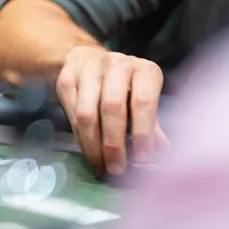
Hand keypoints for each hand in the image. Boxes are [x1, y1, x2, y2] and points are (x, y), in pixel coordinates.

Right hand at [56, 46, 170, 175]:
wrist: (89, 59)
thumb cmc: (125, 85)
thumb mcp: (145, 99)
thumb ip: (153, 124)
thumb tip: (162, 151)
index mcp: (144, 70)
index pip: (143, 101)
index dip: (142, 132)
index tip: (141, 159)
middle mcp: (116, 64)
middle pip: (112, 107)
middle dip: (113, 143)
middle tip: (117, 168)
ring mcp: (88, 69)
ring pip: (87, 112)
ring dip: (93, 144)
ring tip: (101, 165)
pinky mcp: (66, 78)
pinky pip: (71, 112)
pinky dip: (79, 136)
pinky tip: (88, 150)